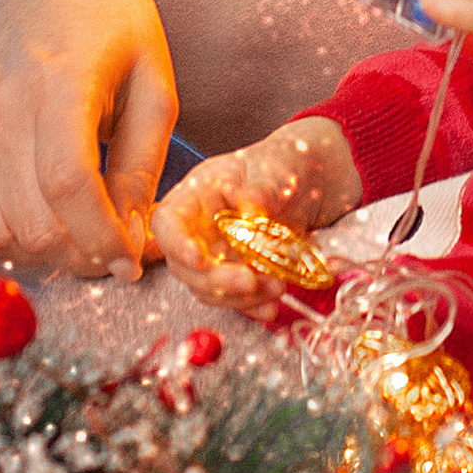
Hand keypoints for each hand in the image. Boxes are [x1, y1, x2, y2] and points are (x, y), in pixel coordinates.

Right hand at [0, 0, 178, 279]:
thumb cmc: (109, 25)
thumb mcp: (152, 81)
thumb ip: (143, 164)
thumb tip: (134, 239)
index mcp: (60, 80)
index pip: (70, 185)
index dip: (103, 238)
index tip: (131, 259)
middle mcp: (0, 103)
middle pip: (29, 221)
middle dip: (79, 255)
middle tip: (110, 250)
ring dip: (39, 253)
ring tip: (76, 236)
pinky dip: (6, 231)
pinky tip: (43, 211)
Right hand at [152, 118, 362, 312]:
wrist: (305, 183)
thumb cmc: (279, 166)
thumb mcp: (273, 168)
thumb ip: (263, 187)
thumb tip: (252, 204)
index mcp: (196, 196)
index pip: (167, 222)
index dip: (176, 244)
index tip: (198, 259)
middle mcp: (199, 230)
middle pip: (186, 266)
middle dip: (217, 280)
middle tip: (251, 281)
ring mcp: (216, 255)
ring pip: (210, 288)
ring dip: (240, 297)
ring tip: (277, 288)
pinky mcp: (236, 273)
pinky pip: (235, 297)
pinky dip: (252, 305)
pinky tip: (271, 307)